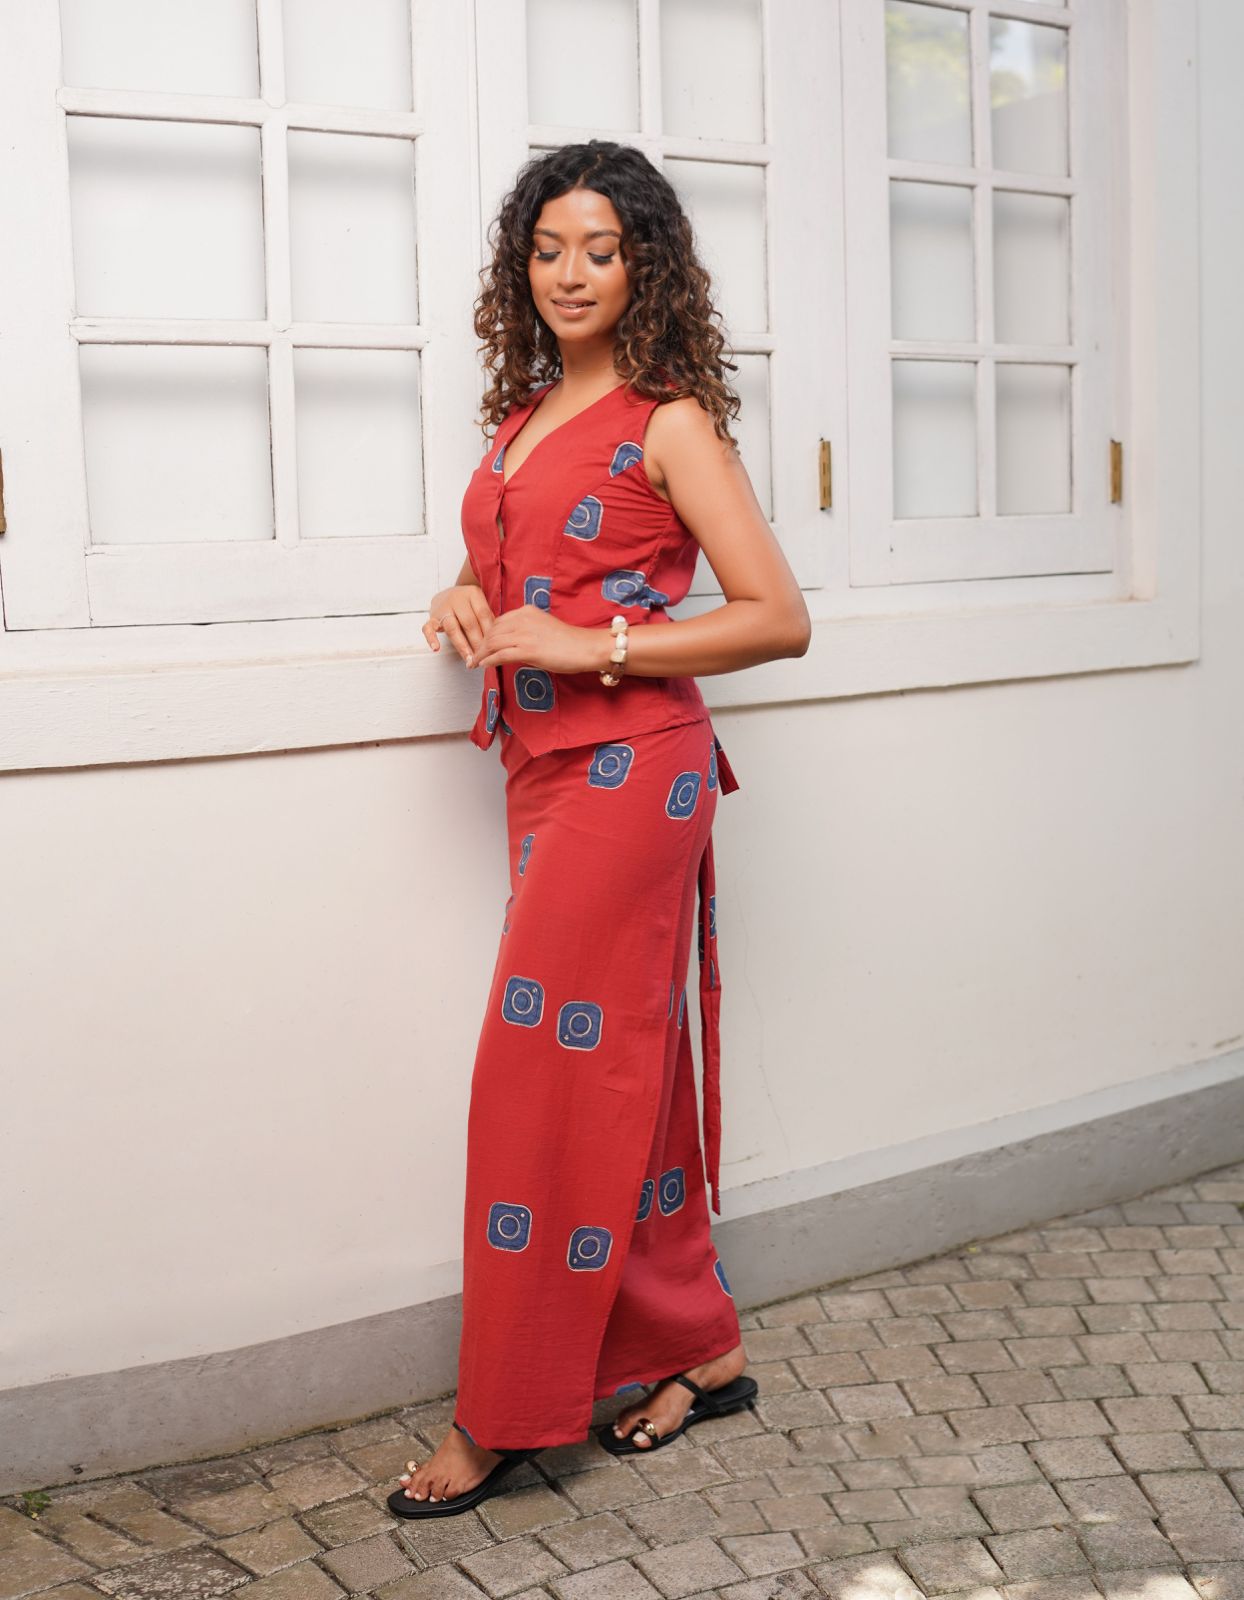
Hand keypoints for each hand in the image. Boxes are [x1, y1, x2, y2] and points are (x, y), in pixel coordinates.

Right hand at [424, 585, 494, 665]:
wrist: (448, 593)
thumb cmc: (469, 605)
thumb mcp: (480, 606)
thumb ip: (488, 620)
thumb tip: (497, 643)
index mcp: (473, 593)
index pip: (483, 615)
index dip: (489, 633)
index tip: (494, 648)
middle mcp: (457, 598)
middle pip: (468, 622)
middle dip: (477, 643)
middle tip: (483, 658)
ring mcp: (442, 607)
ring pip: (452, 627)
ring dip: (462, 645)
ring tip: (469, 659)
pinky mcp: (431, 617)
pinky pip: (428, 628)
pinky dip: (431, 638)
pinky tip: (436, 648)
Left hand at [472, 605, 605, 675]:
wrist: (585, 647)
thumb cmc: (569, 641)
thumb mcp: (543, 627)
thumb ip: (526, 630)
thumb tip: (511, 644)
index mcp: (526, 611)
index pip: (498, 621)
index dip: (487, 634)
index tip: (482, 644)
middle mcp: (522, 619)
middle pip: (492, 631)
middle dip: (480, 644)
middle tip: (474, 656)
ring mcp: (524, 634)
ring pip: (492, 642)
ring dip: (481, 654)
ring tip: (475, 663)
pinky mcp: (527, 650)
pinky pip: (500, 655)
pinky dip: (489, 660)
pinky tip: (484, 665)